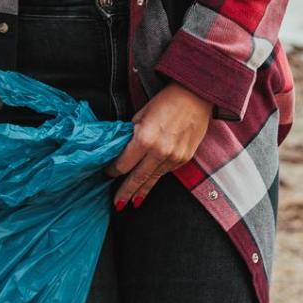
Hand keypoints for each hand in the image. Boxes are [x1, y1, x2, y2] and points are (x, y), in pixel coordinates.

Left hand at [106, 82, 213, 208]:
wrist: (195, 97)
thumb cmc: (166, 101)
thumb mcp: (141, 114)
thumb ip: (131, 134)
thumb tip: (121, 149)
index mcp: (144, 139)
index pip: (123, 164)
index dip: (113, 171)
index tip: (107, 174)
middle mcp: (159, 152)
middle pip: (138, 178)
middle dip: (126, 193)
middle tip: (117, 205)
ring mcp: (174, 158)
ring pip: (153, 180)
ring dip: (142, 191)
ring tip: (133, 202)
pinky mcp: (184, 159)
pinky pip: (166, 172)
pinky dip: (156, 179)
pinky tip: (150, 185)